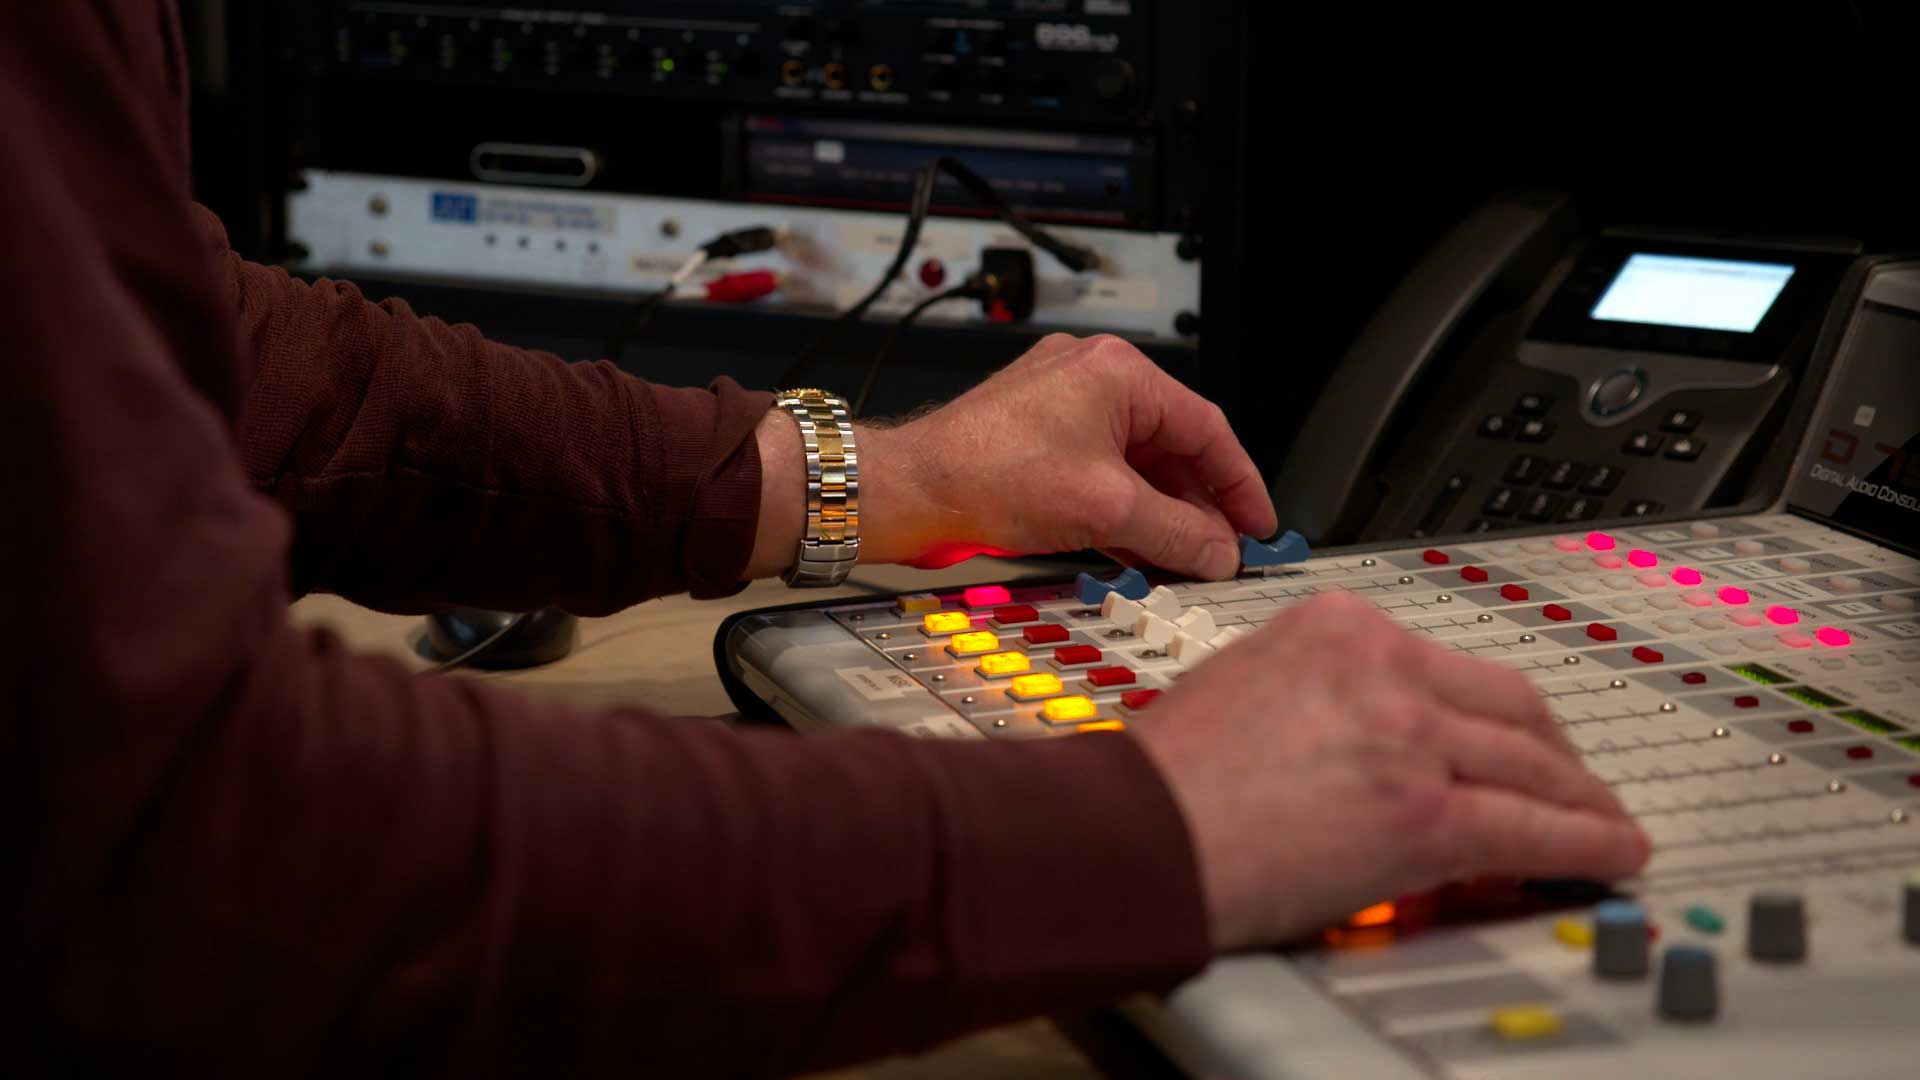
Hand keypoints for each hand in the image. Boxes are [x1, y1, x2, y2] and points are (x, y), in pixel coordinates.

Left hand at [856, 334, 1276, 578]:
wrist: (910, 491)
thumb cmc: (987, 474)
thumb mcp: (1107, 511)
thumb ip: (1177, 533)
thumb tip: (1218, 551)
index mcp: (1118, 373)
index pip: (1207, 428)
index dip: (1239, 483)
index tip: (1257, 523)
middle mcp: (1091, 376)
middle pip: (1172, 445)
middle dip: (1199, 503)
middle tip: (1223, 548)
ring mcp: (1061, 403)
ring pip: (1136, 462)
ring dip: (1161, 511)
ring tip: (1185, 557)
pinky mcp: (1036, 434)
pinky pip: (1101, 470)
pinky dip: (1124, 508)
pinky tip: (1139, 548)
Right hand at [1129, 589, 1650, 950]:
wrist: (1137, 832)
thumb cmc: (1163, 775)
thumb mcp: (1244, 680)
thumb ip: (1318, 688)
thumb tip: (1362, 733)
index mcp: (1338, 625)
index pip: (1448, 661)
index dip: (1494, 709)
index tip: (1505, 735)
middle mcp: (1384, 666)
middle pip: (1509, 701)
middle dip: (1552, 748)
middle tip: (1569, 779)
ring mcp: (1411, 735)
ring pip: (1534, 762)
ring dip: (1582, 797)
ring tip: (1603, 823)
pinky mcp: (1425, 813)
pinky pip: (1534, 827)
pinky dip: (1587, 842)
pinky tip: (1611, 852)